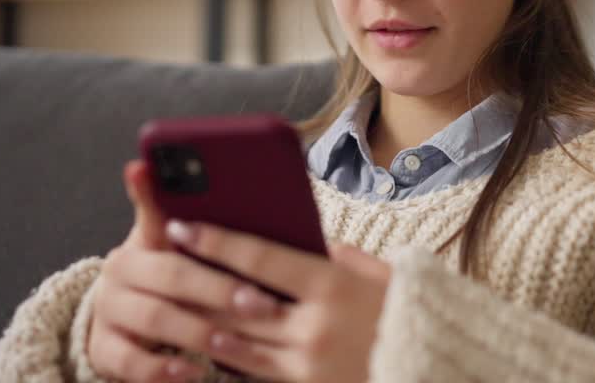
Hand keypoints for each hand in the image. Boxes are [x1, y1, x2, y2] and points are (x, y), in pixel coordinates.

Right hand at [86, 161, 285, 381]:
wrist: (121, 318)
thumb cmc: (167, 276)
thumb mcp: (176, 245)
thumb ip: (193, 216)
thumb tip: (171, 167)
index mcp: (142, 238)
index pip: (160, 219)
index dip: (182, 218)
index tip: (204, 221)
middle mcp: (119, 270)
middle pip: (171, 274)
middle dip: (218, 289)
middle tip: (260, 302)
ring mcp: (108, 310)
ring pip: (154, 318)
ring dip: (196, 330)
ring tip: (231, 341)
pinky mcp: (102, 349)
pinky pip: (130, 362)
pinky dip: (163, 369)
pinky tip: (192, 372)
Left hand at [163, 219, 391, 382]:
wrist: (433, 366)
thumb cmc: (402, 309)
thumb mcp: (371, 271)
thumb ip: (328, 254)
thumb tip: (289, 238)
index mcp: (332, 285)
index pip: (259, 258)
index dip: (215, 241)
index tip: (179, 225)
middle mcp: (314, 326)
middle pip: (237, 301)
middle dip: (195, 280)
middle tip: (160, 260)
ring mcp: (307, 364)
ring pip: (236, 342)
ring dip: (199, 321)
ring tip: (169, 300)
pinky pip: (253, 373)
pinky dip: (226, 357)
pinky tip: (204, 342)